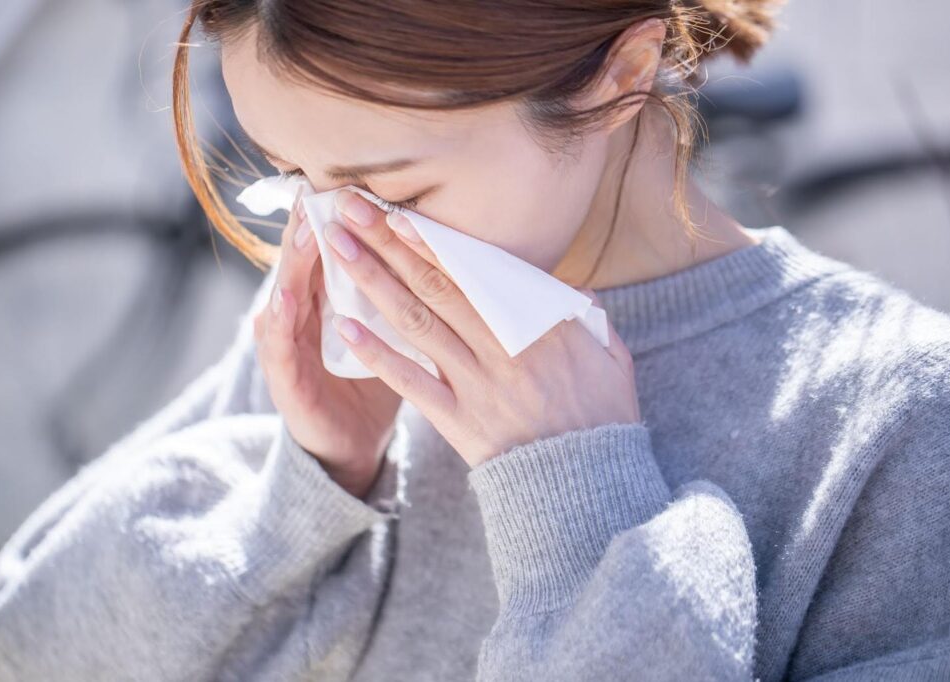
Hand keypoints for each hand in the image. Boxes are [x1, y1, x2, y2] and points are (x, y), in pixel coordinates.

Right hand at [252, 185, 403, 498]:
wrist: (353, 444)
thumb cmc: (374, 381)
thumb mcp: (391, 332)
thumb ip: (405, 293)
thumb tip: (446, 251)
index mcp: (332, 303)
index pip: (333, 254)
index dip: (341, 221)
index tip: (352, 184)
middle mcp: (305, 318)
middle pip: (305, 266)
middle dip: (311, 229)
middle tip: (319, 192)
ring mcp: (289, 348)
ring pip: (285, 298)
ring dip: (291, 266)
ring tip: (300, 235)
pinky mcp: (284, 383)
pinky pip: (277, 351)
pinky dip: (276, 325)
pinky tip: (278, 303)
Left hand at [325, 189, 640, 468]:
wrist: (588, 485)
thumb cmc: (603, 416)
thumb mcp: (610, 354)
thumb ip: (585, 313)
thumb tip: (567, 285)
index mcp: (541, 324)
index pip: (477, 272)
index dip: (434, 241)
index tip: (399, 214)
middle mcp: (502, 347)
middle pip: (436, 285)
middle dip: (389, 243)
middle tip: (350, 208)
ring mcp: (476, 384)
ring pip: (416, 322)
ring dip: (373, 281)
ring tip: (340, 248)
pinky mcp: (458, 421)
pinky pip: (411, 383)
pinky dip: (377, 355)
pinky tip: (345, 326)